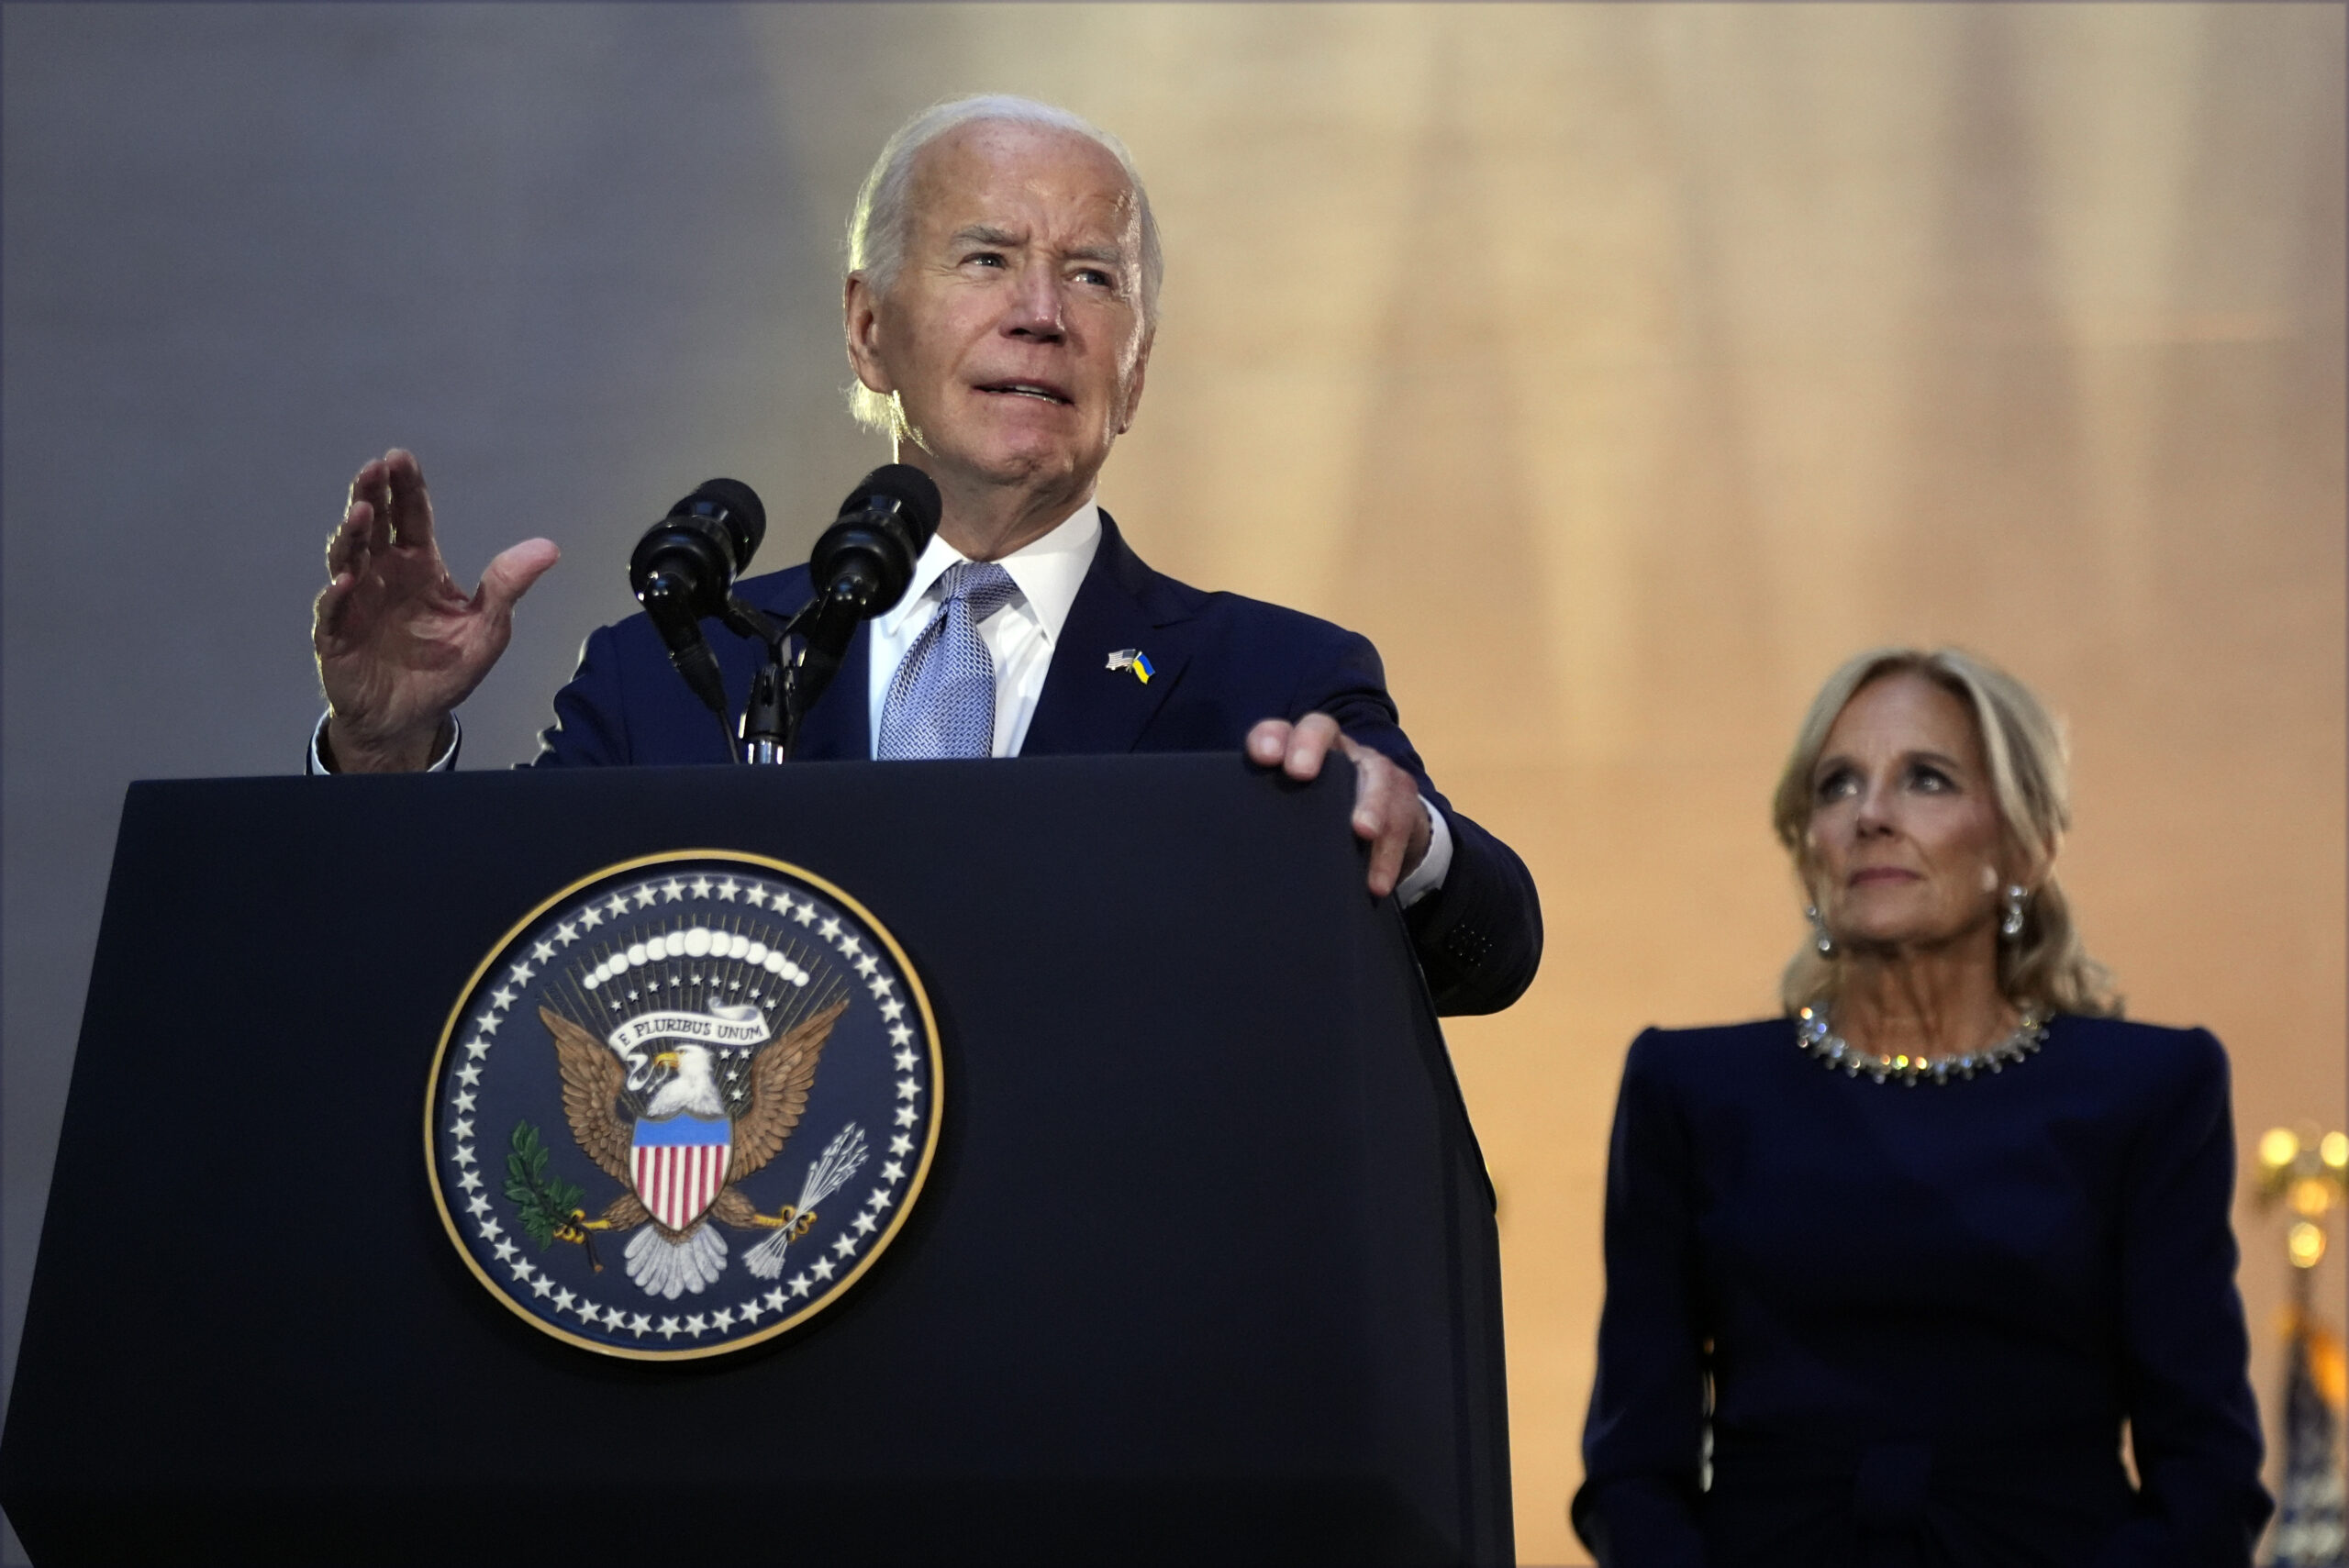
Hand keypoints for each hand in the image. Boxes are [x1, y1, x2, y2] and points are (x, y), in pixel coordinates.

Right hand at [312, 449, 558, 770]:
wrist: (409, 719)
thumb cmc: (444, 669)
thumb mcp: (487, 628)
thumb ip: (507, 587)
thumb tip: (549, 548)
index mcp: (418, 565)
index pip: (410, 516)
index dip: (405, 487)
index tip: (400, 457)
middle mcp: (383, 574)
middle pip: (374, 526)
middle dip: (371, 495)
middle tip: (374, 469)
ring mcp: (355, 602)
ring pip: (348, 558)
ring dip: (352, 535)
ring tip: (360, 513)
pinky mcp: (336, 635)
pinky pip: (333, 612)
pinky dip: (337, 596)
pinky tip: (347, 582)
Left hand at [1246, 713, 1431, 897]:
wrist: (1382, 827)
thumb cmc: (1321, 822)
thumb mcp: (1295, 818)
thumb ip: (1269, 822)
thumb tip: (1229, 860)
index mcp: (1299, 750)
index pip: (1278, 732)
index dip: (1269, 737)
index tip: (1262, 757)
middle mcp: (1336, 749)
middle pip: (1321, 729)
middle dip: (1309, 746)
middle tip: (1299, 773)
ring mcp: (1372, 768)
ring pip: (1374, 772)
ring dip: (1370, 803)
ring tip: (1363, 831)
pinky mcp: (1402, 795)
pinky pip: (1401, 818)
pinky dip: (1388, 853)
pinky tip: (1376, 883)